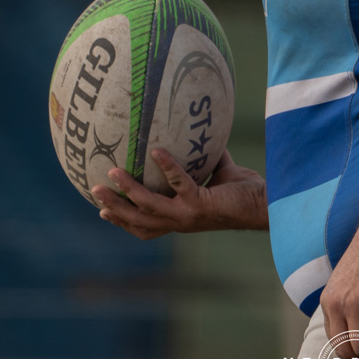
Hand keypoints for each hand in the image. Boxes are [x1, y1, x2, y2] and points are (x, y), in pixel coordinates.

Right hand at [94, 148, 266, 239]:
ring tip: (112, 171)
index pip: (145, 227)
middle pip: (138, 221)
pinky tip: (155, 151)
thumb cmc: (242, 190)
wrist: (265, 204)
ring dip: (128, 191)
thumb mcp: (214, 173)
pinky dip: (167, 167)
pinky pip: (179, 183)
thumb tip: (190, 131)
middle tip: (93, 190)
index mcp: (180, 219)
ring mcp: (188, 216)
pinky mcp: (200, 205)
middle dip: (114, 208)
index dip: (122, 222)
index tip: (102, 211)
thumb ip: (200, 158)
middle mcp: (180, 222)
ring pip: (149, 207)